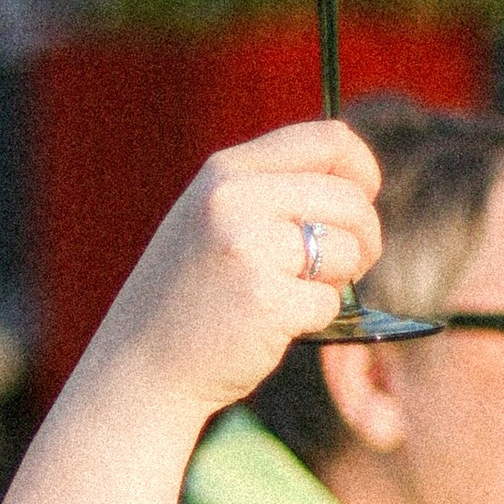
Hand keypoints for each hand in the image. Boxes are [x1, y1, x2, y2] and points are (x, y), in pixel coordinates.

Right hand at [83, 122, 384, 427]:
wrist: (139, 363)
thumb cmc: (189, 293)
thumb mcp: (215, 217)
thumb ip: (272, 190)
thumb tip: (357, 181)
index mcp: (226, 171)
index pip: (328, 140)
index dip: (362, 170)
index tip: (362, 200)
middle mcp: (234, 199)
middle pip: (350, 199)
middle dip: (364, 237)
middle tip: (341, 267)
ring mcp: (248, 248)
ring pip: (347, 250)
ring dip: (335, 281)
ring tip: (289, 294)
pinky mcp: (265, 300)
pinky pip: (328, 302)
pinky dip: (312, 319)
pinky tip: (271, 325)